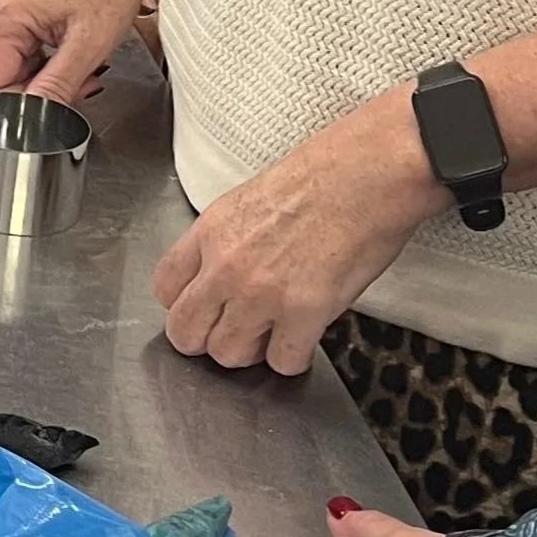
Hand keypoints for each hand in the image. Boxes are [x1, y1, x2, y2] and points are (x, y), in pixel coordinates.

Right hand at [0, 0, 152, 106]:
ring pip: (10, 67)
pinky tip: (68, 55)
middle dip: (36, 92)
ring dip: (43, 78)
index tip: (52, 112)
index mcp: (3, 15)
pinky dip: (42, 62)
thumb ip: (55, 89)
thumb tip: (33, 123)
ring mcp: (0, 6)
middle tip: (78, 86)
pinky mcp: (13, 7)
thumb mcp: (88, 47)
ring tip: (80, 67)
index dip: (20, 108)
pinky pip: (17, 51)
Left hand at [151, 96, 440, 374]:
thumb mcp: (252, 199)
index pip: (166, 287)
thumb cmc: (326, 174)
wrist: (370, 173)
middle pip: (186, 332)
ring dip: (253, 351)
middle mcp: (226, 265)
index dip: (185, 304)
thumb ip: (229, 240)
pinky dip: (295, 357)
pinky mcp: (302, 313)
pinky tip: (306, 337)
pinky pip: (282, 362)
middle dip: (209, 338)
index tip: (204, 308)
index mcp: (211, 231)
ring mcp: (261, 293)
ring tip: (274, 333)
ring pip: (228, 355)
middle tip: (236, 332)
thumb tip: (224, 272)